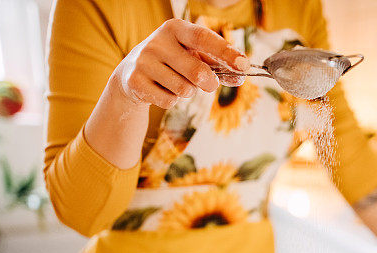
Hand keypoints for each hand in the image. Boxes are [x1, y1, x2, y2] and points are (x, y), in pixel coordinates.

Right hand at [110, 18, 248, 108]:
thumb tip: (241, 77)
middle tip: (211, 85)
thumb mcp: (193, 56)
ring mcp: (144, 61)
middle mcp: (157, 41)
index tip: (244, 66)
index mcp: (175, 28)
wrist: (132, 73)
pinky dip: (172, 100)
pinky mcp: (135, 81)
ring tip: (177, 83)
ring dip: (187, 92)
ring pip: (183, 89)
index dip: (225, 52)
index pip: (203, 38)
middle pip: (196, 71)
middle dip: (209, 83)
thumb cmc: (172, 62)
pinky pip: (168, 100)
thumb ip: (217, 65)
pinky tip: (162, 90)